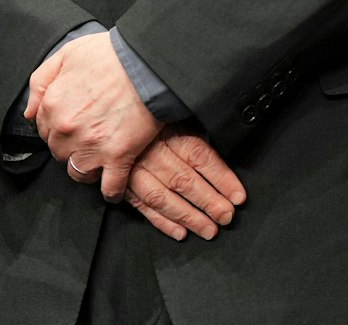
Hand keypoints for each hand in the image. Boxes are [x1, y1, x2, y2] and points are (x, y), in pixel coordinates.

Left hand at [26, 32, 161, 201]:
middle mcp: (66, 129)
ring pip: (78, 173)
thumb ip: (41, 82)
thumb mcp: (66, 54)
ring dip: (86, 169)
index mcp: (52, 105)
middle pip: (59, 152)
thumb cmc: (110, 55)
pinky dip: (112, 191)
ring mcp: (91, 146)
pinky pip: (110, 187)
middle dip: (71, 146)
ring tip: (98, 161)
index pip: (44, 130)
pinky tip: (114, 187)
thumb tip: (29, 112)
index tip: (73, 124)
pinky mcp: (118, 157)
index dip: (58, 127)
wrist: (147, 63)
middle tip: (89, 135)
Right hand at [119, 126, 247, 240]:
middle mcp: (151, 152)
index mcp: (167, 132)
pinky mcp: (122, 184)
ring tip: (209, 230)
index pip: (200, 156)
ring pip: (163, 197)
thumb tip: (222, 151)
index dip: (221, 177)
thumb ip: (191, 133)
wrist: (109, 118)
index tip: (238, 195)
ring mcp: (134, 170)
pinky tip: (180, 232)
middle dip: (208, 201)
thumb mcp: (171, 115)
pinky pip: (142, 206)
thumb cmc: (144, 116)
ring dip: (188, 216)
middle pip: (184, 179)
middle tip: (226, 217)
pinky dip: (161, 222)